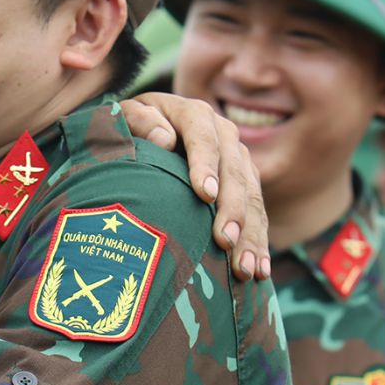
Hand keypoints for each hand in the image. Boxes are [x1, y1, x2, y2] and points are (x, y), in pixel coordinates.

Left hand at [121, 94, 269, 280]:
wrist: (147, 128)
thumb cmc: (130, 127)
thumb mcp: (125, 116)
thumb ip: (137, 120)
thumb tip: (163, 138)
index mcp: (193, 114)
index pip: (203, 138)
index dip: (206, 165)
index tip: (205, 194)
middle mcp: (223, 134)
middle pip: (234, 172)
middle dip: (233, 209)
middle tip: (224, 241)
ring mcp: (238, 158)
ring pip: (252, 197)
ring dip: (250, 234)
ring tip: (245, 268)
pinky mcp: (246, 182)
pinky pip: (258, 212)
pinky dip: (258, 242)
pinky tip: (259, 270)